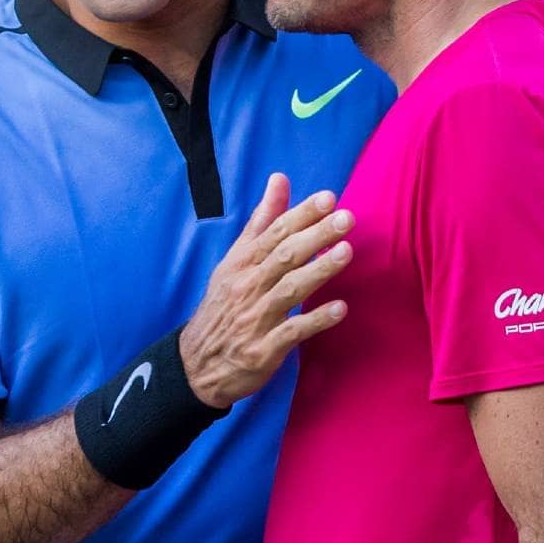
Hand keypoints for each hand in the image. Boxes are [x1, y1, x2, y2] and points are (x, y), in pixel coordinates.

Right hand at [180, 174, 354, 407]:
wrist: (196, 364)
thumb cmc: (224, 305)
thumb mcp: (236, 260)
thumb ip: (262, 221)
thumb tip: (280, 178)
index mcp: (242, 263)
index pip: (274, 232)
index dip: (301, 214)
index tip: (328, 198)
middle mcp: (248, 286)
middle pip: (284, 256)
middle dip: (316, 235)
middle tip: (347, 218)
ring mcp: (255, 318)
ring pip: (289, 290)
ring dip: (318, 272)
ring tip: (346, 252)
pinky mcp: (263, 350)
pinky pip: (292, 332)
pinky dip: (315, 320)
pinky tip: (340, 309)